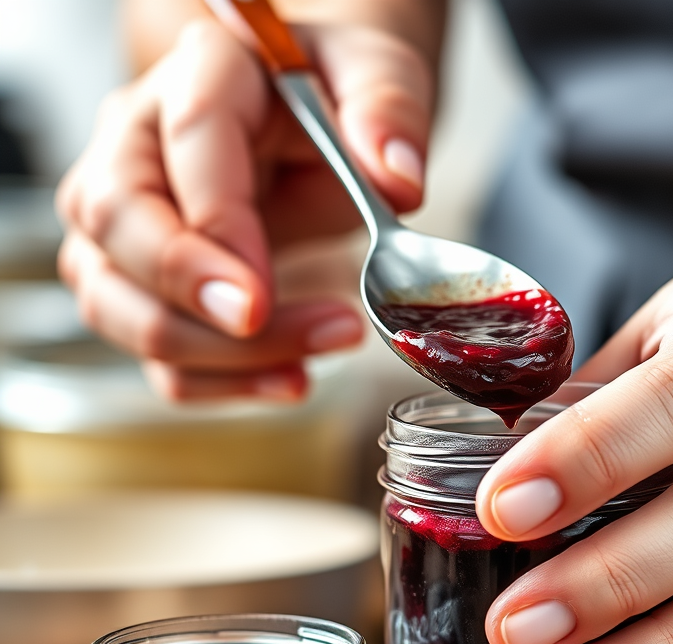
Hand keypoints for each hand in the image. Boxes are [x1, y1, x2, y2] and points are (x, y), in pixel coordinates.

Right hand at [56, 14, 435, 399]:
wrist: (315, 123)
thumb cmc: (335, 97)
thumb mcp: (378, 76)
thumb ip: (390, 110)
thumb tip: (399, 179)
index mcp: (204, 72)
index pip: (186, 138)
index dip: (216, 225)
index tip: (257, 296)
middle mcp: (139, 142)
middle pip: (117, 226)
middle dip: (188, 297)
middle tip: (261, 325)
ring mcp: (129, 221)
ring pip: (119, 303)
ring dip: (215, 355)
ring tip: (316, 355)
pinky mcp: (143, 285)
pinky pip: (156, 354)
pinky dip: (221, 385)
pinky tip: (291, 378)